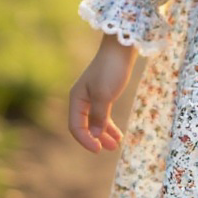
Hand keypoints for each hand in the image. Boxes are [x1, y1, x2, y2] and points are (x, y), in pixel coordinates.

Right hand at [68, 33, 137, 153]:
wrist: (122, 48)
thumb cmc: (111, 69)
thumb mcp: (104, 95)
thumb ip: (98, 116)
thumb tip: (94, 136)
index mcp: (76, 98)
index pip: (75, 126)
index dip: (85, 140)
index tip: (99, 149)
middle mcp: (81, 99)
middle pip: (85, 125)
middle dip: (97, 138)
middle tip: (111, 149)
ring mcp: (92, 96)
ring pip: (95, 121)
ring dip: (105, 133)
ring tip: (117, 144)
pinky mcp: (104, 93)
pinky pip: (103, 114)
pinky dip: (109, 124)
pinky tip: (118, 133)